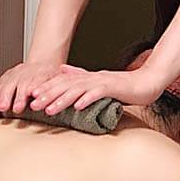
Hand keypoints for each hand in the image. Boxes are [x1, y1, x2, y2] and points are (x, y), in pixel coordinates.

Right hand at [0, 61, 62, 114]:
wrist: (42, 64)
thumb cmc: (51, 77)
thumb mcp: (59, 81)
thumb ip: (56, 90)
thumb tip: (56, 100)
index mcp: (44, 72)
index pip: (39, 78)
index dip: (34, 86)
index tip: (31, 94)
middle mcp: (29, 71)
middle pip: (22, 83)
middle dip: (18, 97)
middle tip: (16, 108)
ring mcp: (18, 72)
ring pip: (9, 83)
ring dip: (4, 96)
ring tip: (1, 107)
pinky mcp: (8, 75)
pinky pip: (0, 83)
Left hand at [30, 65, 161, 114]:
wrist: (148, 82)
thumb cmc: (124, 86)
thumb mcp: (99, 81)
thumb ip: (82, 76)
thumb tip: (63, 71)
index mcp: (88, 77)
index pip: (63, 82)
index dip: (46, 89)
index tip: (31, 97)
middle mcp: (93, 78)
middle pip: (66, 85)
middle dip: (48, 95)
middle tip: (33, 105)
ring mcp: (103, 82)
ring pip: (78, 90)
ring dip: (62, 99)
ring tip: (49, 110)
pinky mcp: (114, 88)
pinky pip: (98, 93)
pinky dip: (87, 99)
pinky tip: (78, 107)